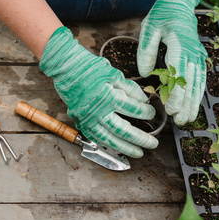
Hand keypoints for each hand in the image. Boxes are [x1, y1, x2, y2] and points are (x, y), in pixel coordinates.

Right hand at [40, 27, 157, 157]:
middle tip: (153, 143)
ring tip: (138, 152)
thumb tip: (143, 100)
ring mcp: (87, 119)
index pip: (134, 110)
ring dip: (125, 147)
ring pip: (109, 139)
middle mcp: (98, 112)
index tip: (152, 113)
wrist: (65, 68)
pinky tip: (116, 146)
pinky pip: (95, 137)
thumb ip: (130, 88)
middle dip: (140, 138)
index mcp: (109, 98)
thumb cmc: (89, 68)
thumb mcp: (113, 73)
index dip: (146, 113)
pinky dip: (107, 143)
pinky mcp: (80, 121)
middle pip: (123, 130)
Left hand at [137, 0, 206, 125]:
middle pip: (190, 82)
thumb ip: (145, 51)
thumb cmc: (162, 14)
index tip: (171, 108)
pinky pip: (199, 78)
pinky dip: (196, 93)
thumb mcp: (148, 28)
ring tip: (186, 119)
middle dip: (185, 104)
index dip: (176, 93)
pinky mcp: (198, 56)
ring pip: (197, 82)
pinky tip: (192, 106)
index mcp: (179, 44)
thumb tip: (144, 74)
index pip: (178, 73)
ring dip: (192, 102)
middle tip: (179, 121)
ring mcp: (197, 54)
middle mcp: (192, 51)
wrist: (180, 1)